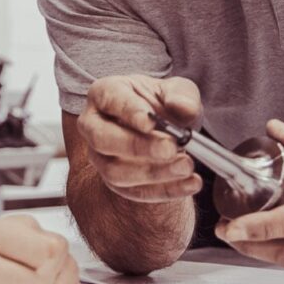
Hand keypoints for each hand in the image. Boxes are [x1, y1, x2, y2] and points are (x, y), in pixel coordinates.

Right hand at [78, 75, 204, 202]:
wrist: (164, 132)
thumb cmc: (164, 104)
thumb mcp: (178, 91)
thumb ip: (182, 96)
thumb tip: (183, 107)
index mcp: (104, 93)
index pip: (110, 99)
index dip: (129, 111)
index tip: (151, 122)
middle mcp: (93, 126)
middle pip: (102, 139)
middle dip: (137, 146)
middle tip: (170, 148)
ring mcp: (100, 157)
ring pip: (115, 171)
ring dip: (153, 173)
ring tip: (186, 166)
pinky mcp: (114, 183)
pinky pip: (134, 192)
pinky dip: (165, 190)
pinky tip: (191, 183)